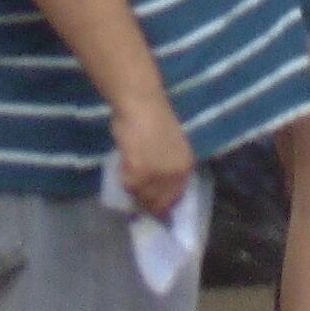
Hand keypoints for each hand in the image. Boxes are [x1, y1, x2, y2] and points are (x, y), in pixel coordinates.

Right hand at [109, 94, 194, 222]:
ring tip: (129, 178)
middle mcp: (174, 174)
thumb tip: (157, 185)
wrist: (142, 104)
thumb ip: (167, 167)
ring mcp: (156, 175)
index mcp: (186, 166)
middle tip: (137, 197)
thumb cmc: (155, 118)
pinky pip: (128, 185)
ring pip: (142, 196)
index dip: (164, 203)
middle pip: (159, 201)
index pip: (176, 196)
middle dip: (148, 203)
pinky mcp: (138, 172)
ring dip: (134, 191)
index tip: (154, 206)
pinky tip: (124, 166)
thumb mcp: (171, 146)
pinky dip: (124, 180)